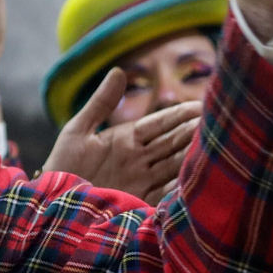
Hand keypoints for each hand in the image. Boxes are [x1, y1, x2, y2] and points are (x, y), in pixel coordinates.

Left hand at [41, 70, 200, 204]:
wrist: (54, 201)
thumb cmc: (64, 165)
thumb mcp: (79, 130)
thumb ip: (100, 103)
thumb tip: (119, 70)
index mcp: (128, 139)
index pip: (160, 123)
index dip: (180, 115)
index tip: (201, 105)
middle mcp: (140, 159)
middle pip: (173, 143)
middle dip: (194, 133)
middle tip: (217, 122)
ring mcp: (142, 180)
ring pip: (175, 165)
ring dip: (193, 157)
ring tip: (216, 147)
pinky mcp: (141, 202)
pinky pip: (167, 193)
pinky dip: (182, 187)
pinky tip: (197, 180)